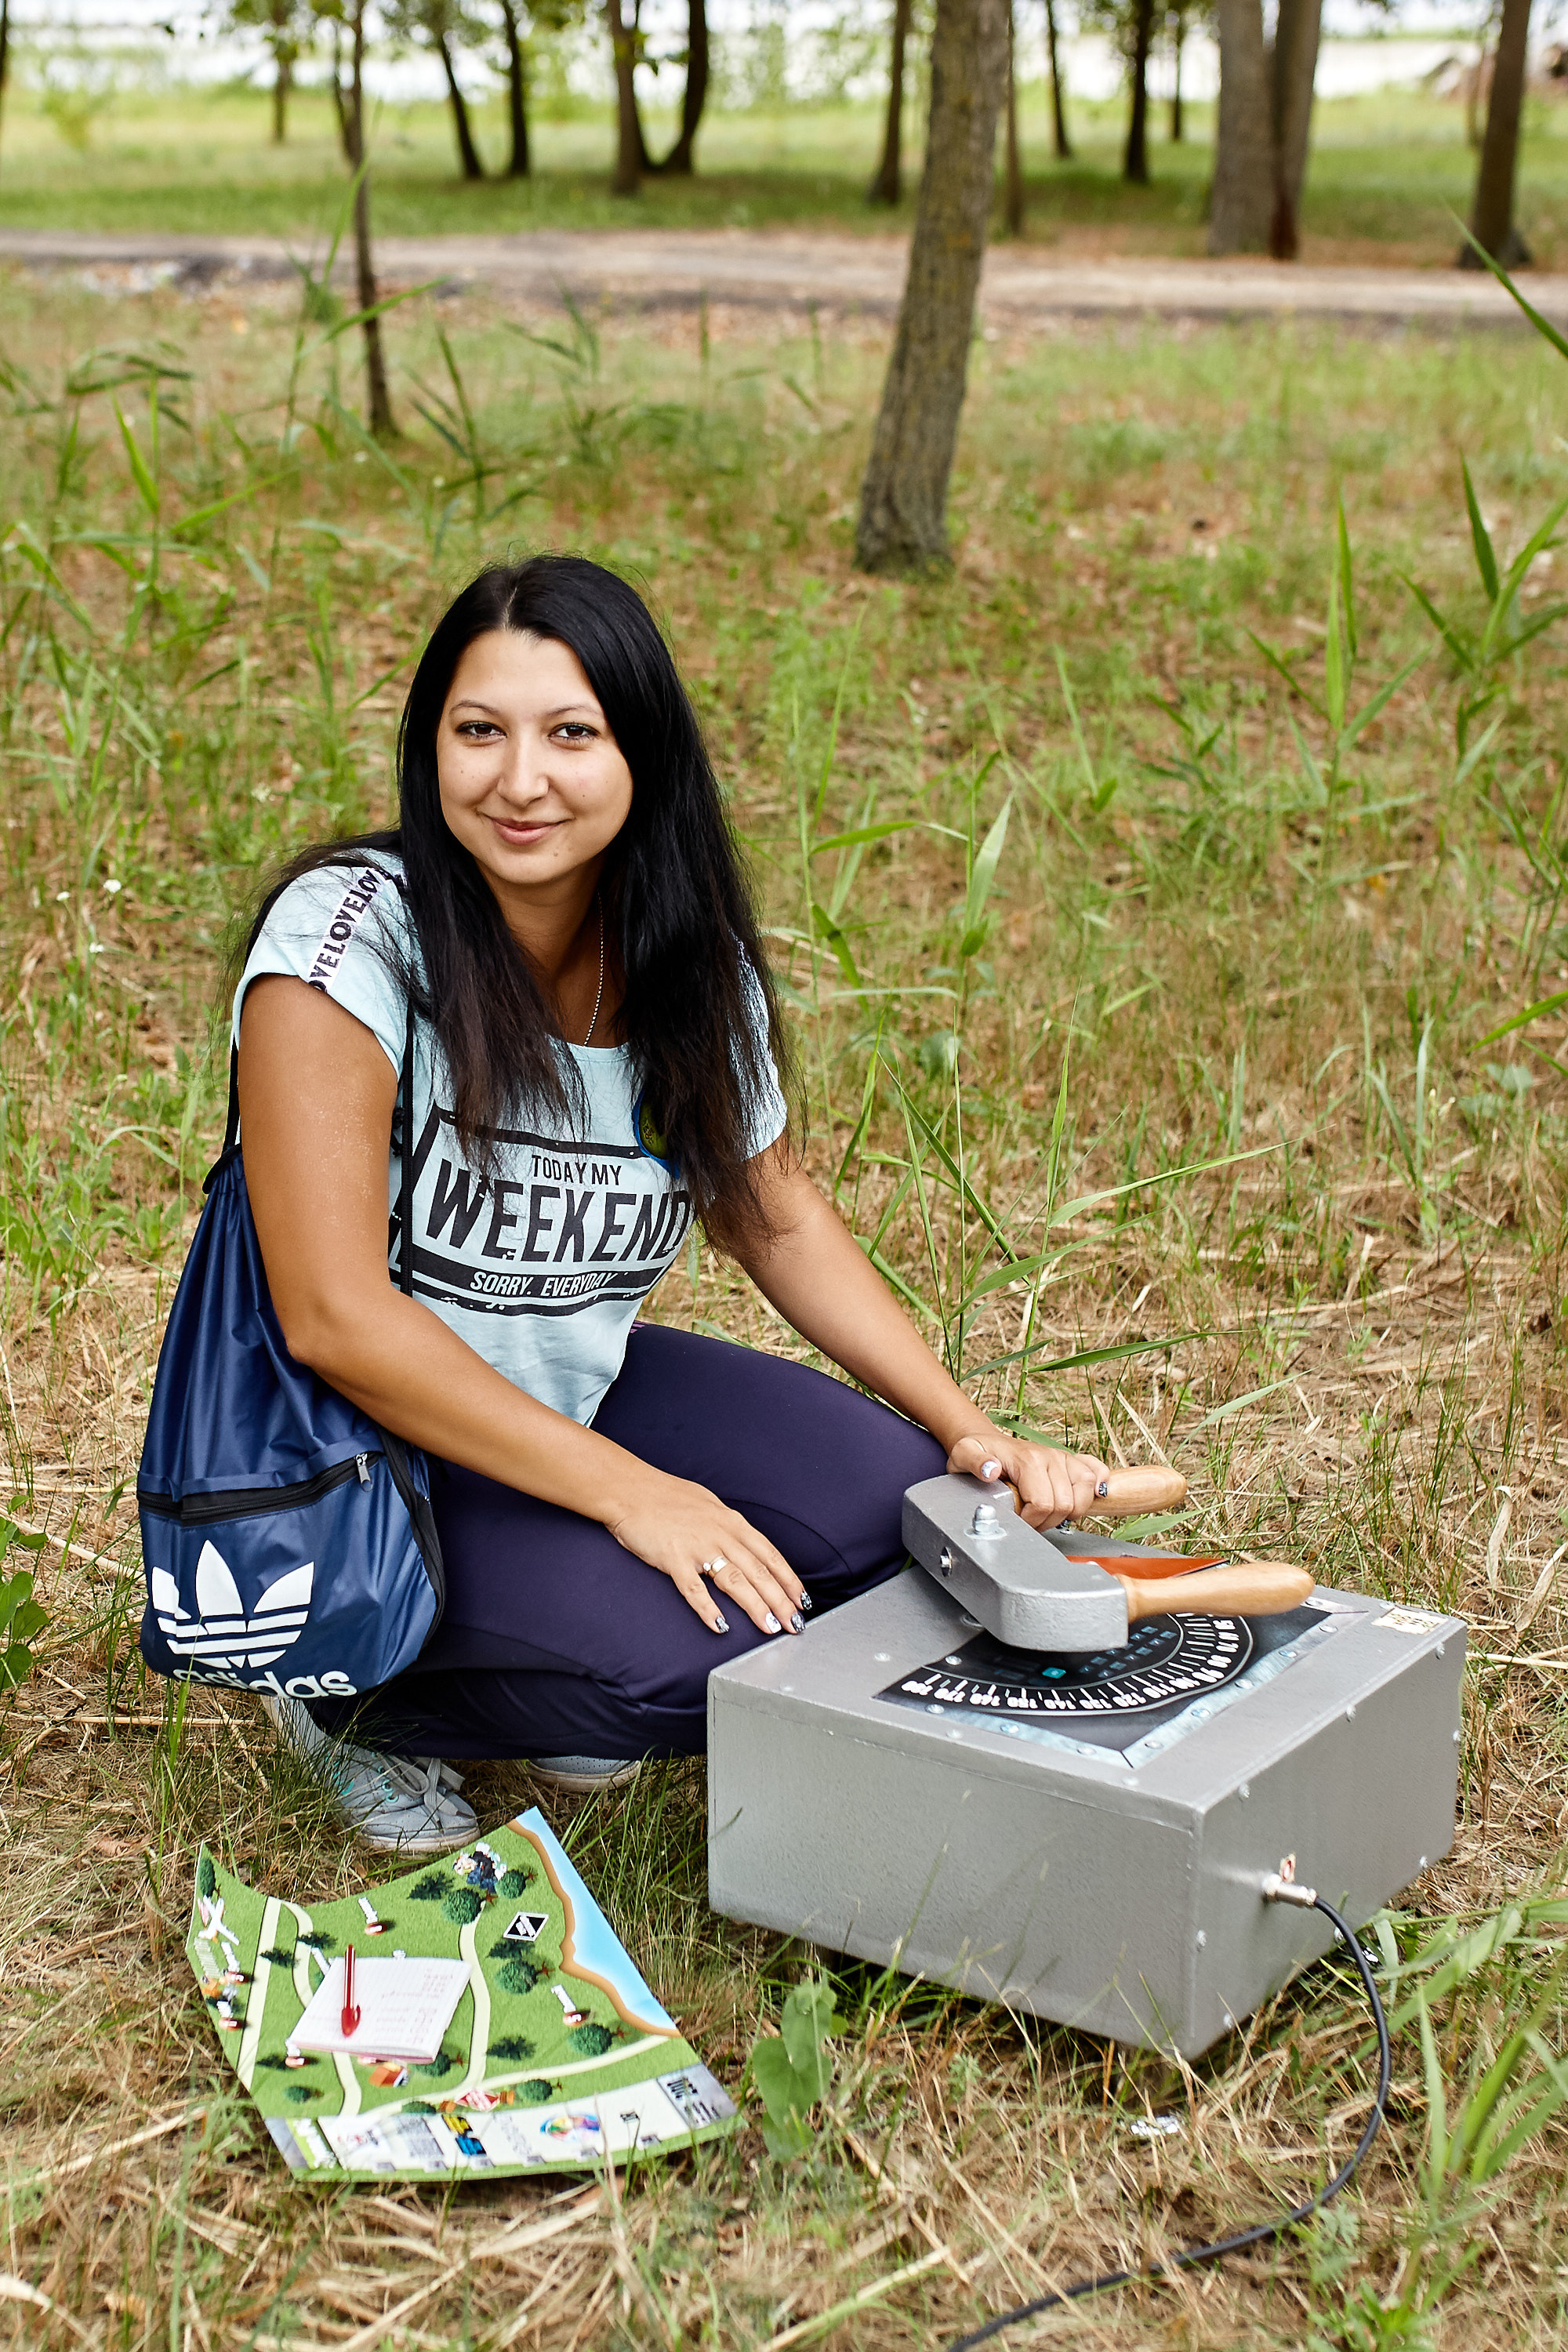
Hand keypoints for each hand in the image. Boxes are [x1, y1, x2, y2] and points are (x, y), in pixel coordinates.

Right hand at [605, 1469, 806, 1637]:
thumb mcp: (708, 1504)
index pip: (770, 1555)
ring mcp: (698, 1547)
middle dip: (781, 1600)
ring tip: (771, 1627)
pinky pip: (694, 1590)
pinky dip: (709, 1609)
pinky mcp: (673, 1559)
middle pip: (759, 1572)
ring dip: (756, 1606)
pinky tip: (721, 1626)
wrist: (630, 1489)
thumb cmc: (667, 1496)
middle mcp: (721, 1534)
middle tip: (796, 1624)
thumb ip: (727, 1526)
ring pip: (735, 1582)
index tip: (802, 1600)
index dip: (788, 1579)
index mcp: (732, 1522)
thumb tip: (744, 1543)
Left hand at [946, 1429, 1108, 1529]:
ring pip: (1086, 1492)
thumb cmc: (977, 1452)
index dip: (1032, 1521)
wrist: (987, 1442)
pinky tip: (1083, 1496)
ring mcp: (1063, 1458)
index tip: (1019, 1521)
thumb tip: (991, 1470)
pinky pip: (1096, 1472)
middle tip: (1031, 1520)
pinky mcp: (1072, 1461)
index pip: (1044, 1503)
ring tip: (1050, 1513)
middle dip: (1048, 1521)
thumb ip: (975, 1462)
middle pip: (1066, 1503)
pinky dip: (1097, 1486)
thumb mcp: (964, 1455)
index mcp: (1029, 1459)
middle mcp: (1051, 1457)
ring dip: (1071, 1510)